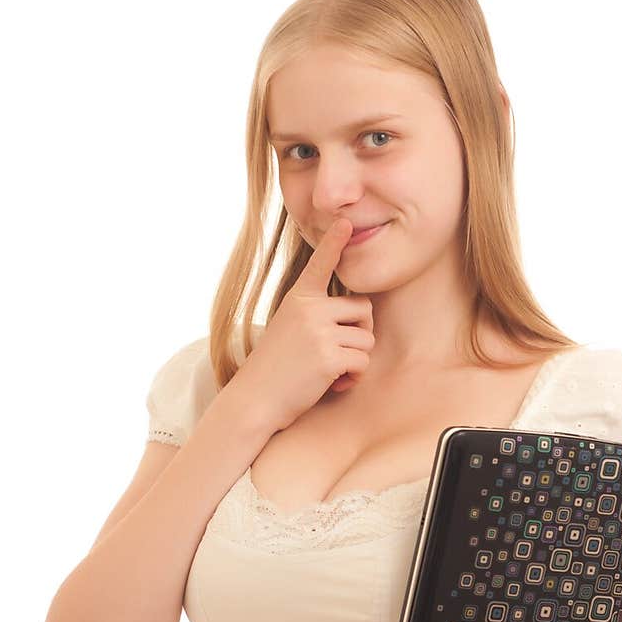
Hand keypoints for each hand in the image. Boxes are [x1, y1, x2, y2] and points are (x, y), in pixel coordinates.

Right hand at [230, 216, 375, 430]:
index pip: (321, 264)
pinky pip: (362, 362)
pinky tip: (332, 384)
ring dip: (355, 360)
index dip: (334, 242)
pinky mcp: (329, 356)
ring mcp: (319, 331)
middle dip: (359, 333)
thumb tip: (359, 314)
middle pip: (363, 310)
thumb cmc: (275, 368)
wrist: (255, 400)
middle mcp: (310, 308)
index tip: (346, 222)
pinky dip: (353, 378)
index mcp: (299, 298)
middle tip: (337, 353)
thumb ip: (316, 315)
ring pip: (367, 339)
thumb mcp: (290, 328)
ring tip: (329, 372)